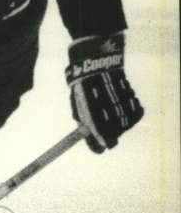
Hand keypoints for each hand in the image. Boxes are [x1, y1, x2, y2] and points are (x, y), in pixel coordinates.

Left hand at [65, 33, 142, 152]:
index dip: (98, 146)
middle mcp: (109, 117)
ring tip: (111, 109)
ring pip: (125, 125)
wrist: (97, 64)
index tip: (99, 148)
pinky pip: (135, 112)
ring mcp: (122, 109)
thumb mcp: (78, 104)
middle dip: (109, 135)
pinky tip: (121, 102)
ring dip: (119, 121)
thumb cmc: (84, 86)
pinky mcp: (133, 100)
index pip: (100, 143)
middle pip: (114, 137)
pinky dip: (129, 109)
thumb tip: (86, 134)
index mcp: (93, 121)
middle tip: (104, 128)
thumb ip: (83, 121)